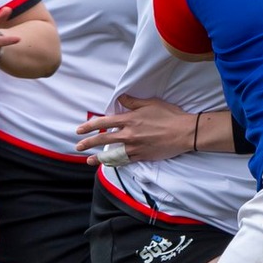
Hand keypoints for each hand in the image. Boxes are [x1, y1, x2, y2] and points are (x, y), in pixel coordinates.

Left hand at [73, 96, 198, 164]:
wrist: (184, 132)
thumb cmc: (169, 115)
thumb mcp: (150, 103)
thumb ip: (133, 102)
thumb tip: (121, 98)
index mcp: (130, 119)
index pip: (104, 122)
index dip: (89, 126)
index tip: (80, 130)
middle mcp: (129, 134)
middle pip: (103, 139)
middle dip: (88, 143)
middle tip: (78, 146)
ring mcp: (135, 147)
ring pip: (112, 153)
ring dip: (99, 157)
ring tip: (89, 160)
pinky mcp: (143, 156)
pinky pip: (125, 160)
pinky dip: (116, 162)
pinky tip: (109, 164)